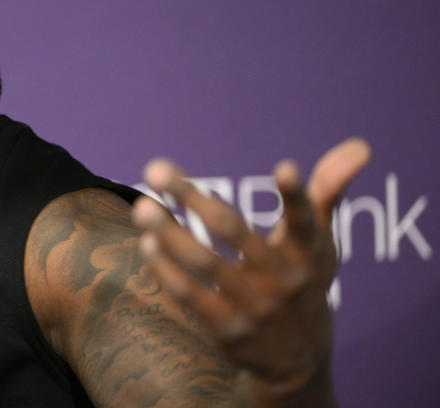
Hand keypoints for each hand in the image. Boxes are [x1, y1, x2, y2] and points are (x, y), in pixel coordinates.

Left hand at [131, 138, 370, 398]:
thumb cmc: (304, 278)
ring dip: (168, 231)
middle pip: (232, 229)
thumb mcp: (321, 239)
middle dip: (190, 196)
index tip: (285, 167)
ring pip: (202, 262)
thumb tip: (360, 145)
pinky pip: (189, 294)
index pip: (303, 220)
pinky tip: (148, 242)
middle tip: (154, 168)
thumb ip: (328, 189)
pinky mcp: (227, 329)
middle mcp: (282, 279)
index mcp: (307, 252)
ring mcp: (253, 306)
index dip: (296, 195)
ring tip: (142, 205)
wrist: (297, 356)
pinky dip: (166, 267)